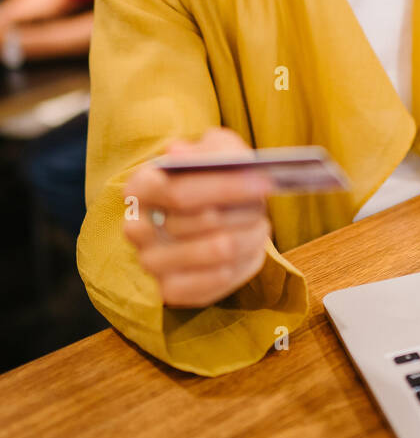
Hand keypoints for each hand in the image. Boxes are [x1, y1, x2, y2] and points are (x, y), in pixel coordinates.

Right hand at [123, 127, 274, 308]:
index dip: (225, 187)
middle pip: (205, 220)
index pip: (178, 191)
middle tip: (263, 204)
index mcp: (140, 187)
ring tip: (260, 224)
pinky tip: (250, 248)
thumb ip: (210, 147)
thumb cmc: (212, 179)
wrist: (207, 217)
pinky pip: (219, 279)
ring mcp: (151, 262)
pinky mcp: (170, 290)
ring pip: (220, 249)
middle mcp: (137, 227)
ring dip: (251, 235)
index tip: (264, 183)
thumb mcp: (215, 150)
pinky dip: (244, 261)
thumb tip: (178, 153)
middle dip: (244, 210)